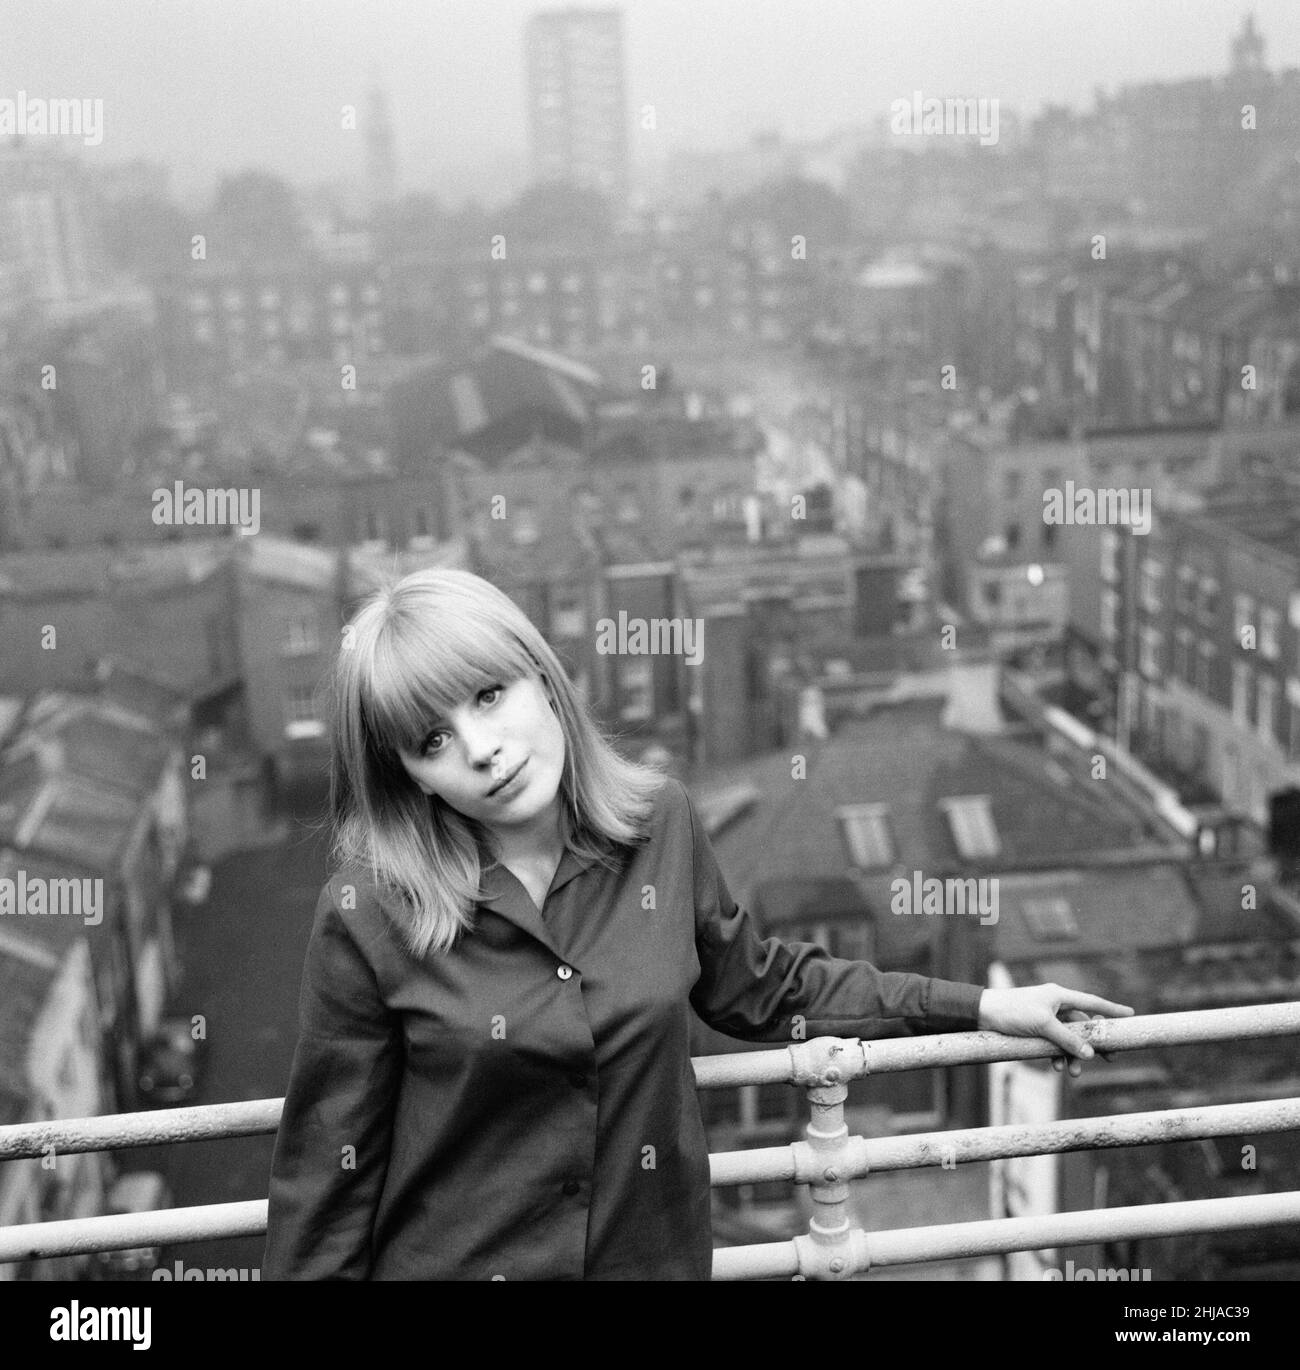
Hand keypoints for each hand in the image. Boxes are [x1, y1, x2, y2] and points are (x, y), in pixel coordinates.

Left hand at [977, 984, 1133, 1078]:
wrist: (983, 1013)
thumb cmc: (1012, 1012)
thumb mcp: (1043, 1026)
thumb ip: (1068, 1039)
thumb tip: (1089, 1053)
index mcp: (1060, 995)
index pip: (1093, 1002)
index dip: (1112, 1009)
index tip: (1131, 1014)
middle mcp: (1055, 1004)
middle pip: (1083, 1024)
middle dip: (1093, 1044)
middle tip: (1110, 1059)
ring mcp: (1046, 1016)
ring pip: (1069, 1037)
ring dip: (1073, 1055)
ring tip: (1072, 1073)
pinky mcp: (1036, 1028)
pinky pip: (1055, 1042)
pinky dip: (1058, 1055)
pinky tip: (1056, 1067)